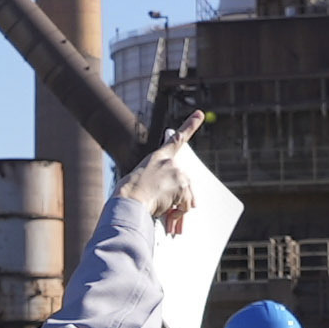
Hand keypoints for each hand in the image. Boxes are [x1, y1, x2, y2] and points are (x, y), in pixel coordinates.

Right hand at [116, 112, 205, 235]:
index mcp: (156, 157)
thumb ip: (163, 188)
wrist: (128, 200)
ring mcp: (177, 172)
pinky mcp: (182, 185)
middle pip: (184, 182)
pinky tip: (166, 213)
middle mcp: (169, 162)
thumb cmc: (130, 196)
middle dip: (181, 198)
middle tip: (165, 208)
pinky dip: (179, 213)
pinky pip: (186, 204)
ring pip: (186, 196)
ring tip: (159, 208)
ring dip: (177, 207)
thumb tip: (188, 204)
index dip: (190, 125)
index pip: (176, 139)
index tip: (200, 114)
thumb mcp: (143, 184)